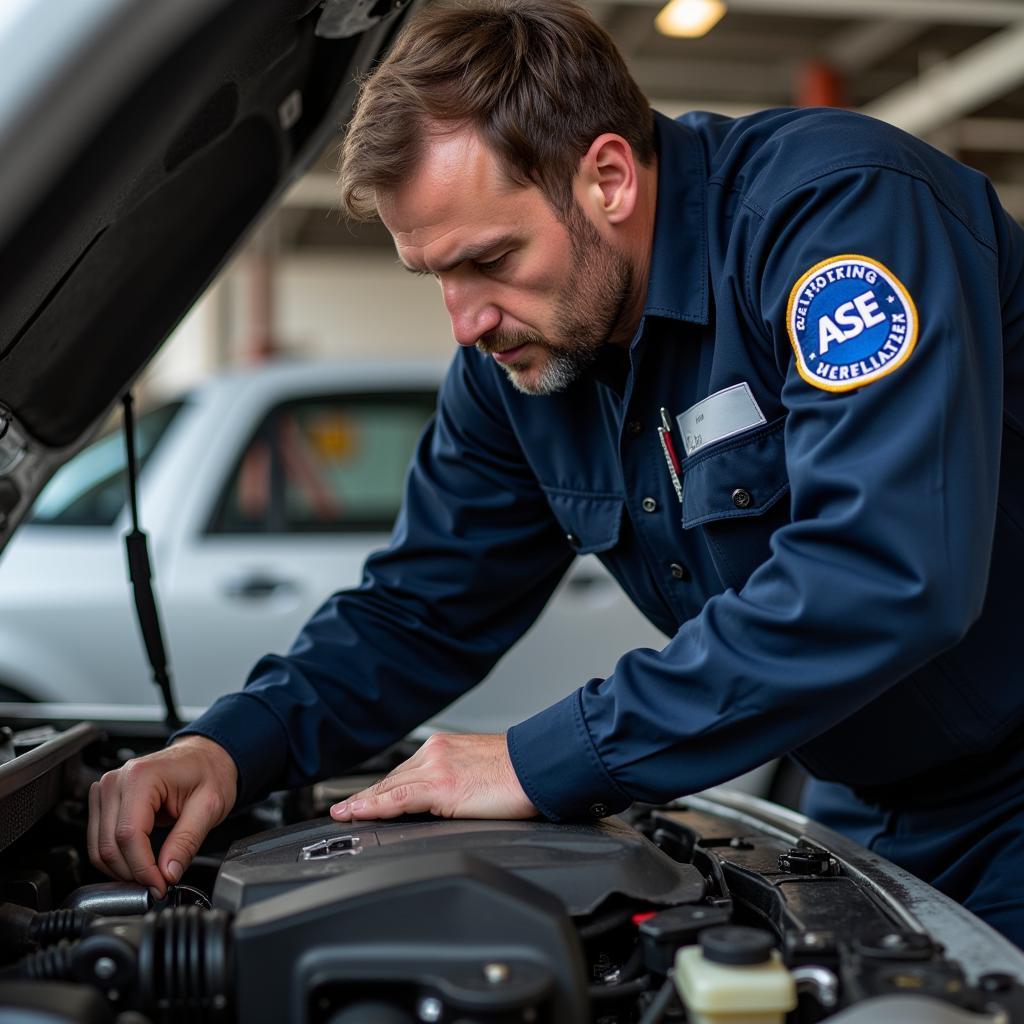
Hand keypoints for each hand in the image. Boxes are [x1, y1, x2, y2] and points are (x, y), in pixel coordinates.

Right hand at [88, 735, 237, 896]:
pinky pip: (99, 840)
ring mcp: (106, 789)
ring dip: (121, 870)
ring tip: (150, 876)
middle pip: (110, 844)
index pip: (129, 835)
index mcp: (142, 776)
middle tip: (158, 885)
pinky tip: (137, 863)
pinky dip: (116, 858)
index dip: (142, 868)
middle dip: (133, 873)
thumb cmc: (208, 772)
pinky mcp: (104, 800)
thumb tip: (168, 873)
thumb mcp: (210, 806)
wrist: (204, 756)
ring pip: (98, 847)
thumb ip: (187, 841)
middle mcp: (116, 781)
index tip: (160, 885)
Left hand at [330, 733, 535, 821]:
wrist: (541, 765)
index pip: (405, 772)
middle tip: (344, 811)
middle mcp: (436, 752)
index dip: (381, 789)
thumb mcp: (482, 771)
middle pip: (392, 780)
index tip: (363, 799)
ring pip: (388, 788)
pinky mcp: (442, 785)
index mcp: (445, 748)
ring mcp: (437, 768)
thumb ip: (459, 782)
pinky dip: (373, 806)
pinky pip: (397, 798)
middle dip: (367, 797)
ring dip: (363, 802)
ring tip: (343, 815)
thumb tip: (453, 802)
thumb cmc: (521, 772)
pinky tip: (357, 813)